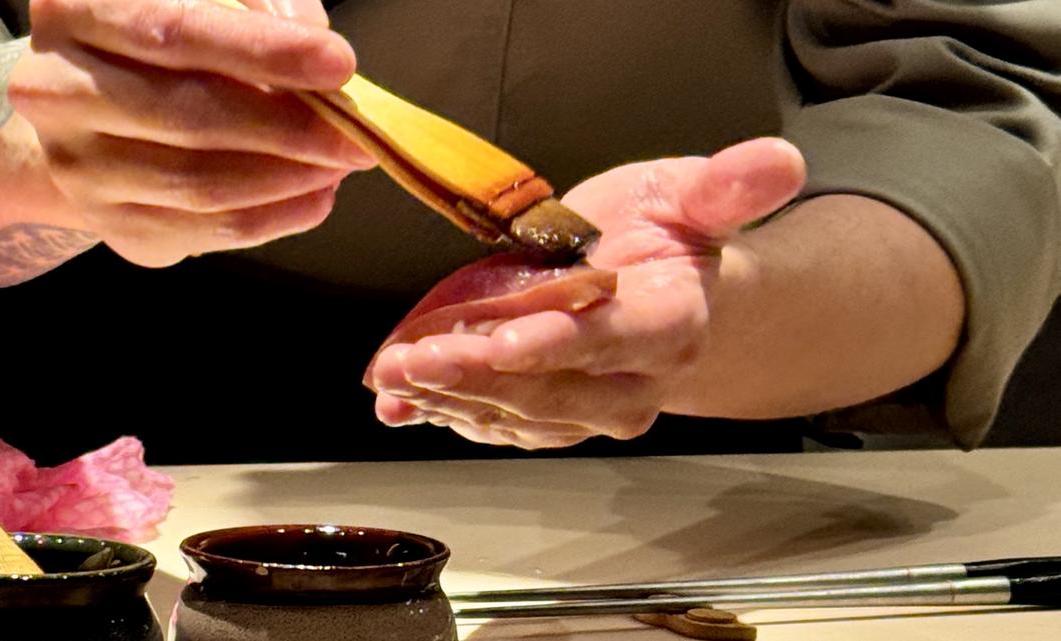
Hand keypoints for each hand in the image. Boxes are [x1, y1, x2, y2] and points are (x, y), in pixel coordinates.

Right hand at [7, 0, 374, 266]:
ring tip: (340, 163)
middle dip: (292, 129)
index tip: (339, 63)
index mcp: (75, 12)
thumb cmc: (164, 45)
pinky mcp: (112, 224)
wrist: (91, 113)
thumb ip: (260, 9)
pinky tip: (316, 195)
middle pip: (193, 117)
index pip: (178, 32)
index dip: (264, 51)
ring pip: (203, 184)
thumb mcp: (203, 1)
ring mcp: (78, 167)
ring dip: (291, 178)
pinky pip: (211, 231)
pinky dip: (278, 216)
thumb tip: (319, 50)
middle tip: (356, 135)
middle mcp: (58, 90)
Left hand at [370, 138, 805, 448]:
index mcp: (670, 324)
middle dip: (477, 377)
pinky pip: (492, 421)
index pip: (610, 339)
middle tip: (414, 360)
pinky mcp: (546, 415)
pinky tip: (396, 397)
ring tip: (392, 374)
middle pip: (550, 390)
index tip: (503, 340)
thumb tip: (777, 159)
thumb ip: (729, 187)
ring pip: (512, 414)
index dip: (555, 343)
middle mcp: (631, 382)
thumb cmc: (672, 242)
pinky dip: (440, 408)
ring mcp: (585, 408)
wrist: (668, 295)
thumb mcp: (696, 197)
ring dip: (446, 396)